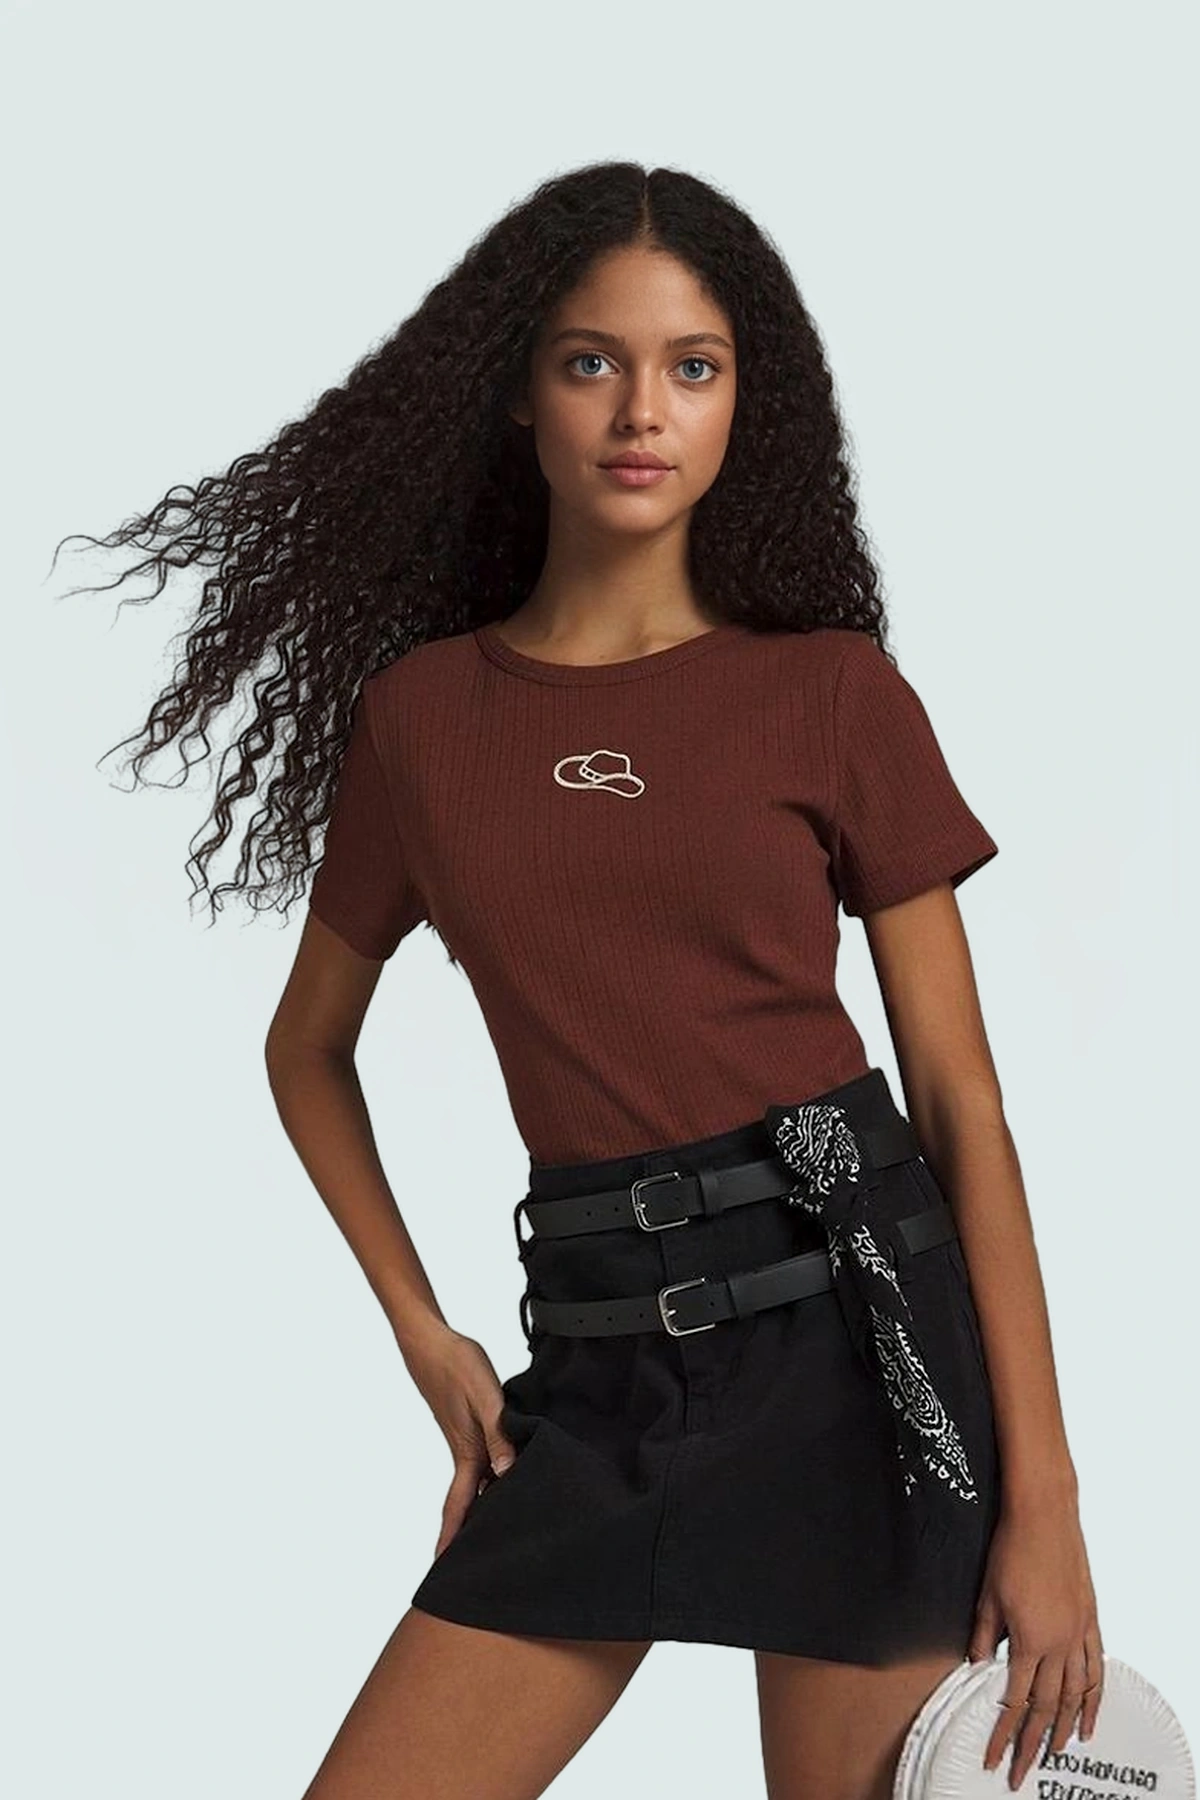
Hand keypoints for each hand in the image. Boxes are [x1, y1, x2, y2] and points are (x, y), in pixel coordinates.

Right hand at [395, 1320, 519, 1556]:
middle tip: (473, 1567)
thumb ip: (498, 1434)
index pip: (462, 1505)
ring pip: (475, 1482)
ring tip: (493, 1531)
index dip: (456, 1538)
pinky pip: (479, 1462)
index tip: (447, 1571)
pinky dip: (489, 1478)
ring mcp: (463, 1439)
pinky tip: (502, 1476)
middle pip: (467, 1502)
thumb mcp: (484, 1396)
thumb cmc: (456, 1364)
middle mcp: (463, 1452)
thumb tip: (506, 1475)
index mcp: (466, 1452)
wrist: (430, 1340)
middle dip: (468, 1534)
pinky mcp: (466, 1425)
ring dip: (481, 1506)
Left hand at [968, 1492, 1104, 1788]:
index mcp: (1030, 1641)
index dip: (1002, 1733)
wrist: (1044, 1515)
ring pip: (1077, 1695)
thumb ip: (983, 1635)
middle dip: (1032, 1744)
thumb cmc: (1011, 1549)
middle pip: (1048, 1708)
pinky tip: (1089, 1716)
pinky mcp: (1091, 1621)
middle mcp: (1060, 1644)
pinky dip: (1094, 1697)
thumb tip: (976, 1666)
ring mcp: (1080, 1634)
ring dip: (1066, 1728)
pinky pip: (1097, 1669)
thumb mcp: (987, 1595)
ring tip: (1056, 1754)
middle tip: (1021, 1772)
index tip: (992, 1756)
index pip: (1015, 1701)